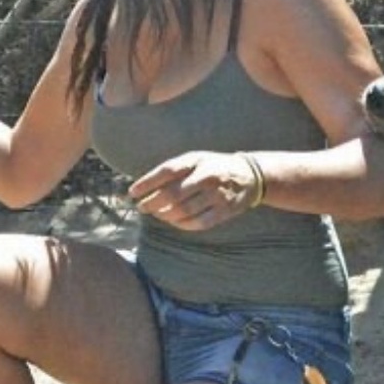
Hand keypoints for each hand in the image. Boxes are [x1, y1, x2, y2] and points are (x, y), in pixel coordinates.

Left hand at [129, 151, 262, 230]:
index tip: (132, 192)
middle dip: (152, 203)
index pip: (167, 171)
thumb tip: (145, 185)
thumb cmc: (214, 166)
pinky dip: (182, 225)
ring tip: (156, 215)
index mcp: (197, 160)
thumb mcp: (196, 159)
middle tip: (142, 207)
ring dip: (165, 215)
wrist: (250, 175)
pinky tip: (173, 222)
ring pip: (184, 211)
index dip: (147, 182)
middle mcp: (207, 176)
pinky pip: (198, 223)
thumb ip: (174, 169)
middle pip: (173, 194)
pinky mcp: (225, 211)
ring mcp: (217, 195)